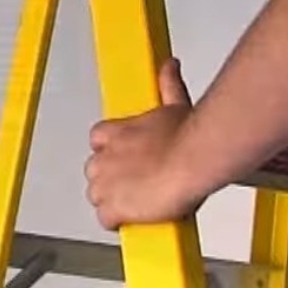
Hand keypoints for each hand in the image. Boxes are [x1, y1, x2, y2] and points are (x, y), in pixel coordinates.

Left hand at [84, 59, 205, 229]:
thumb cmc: (187, 137)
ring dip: (113, 200)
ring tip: (137, 204)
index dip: (112, 152)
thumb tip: (170, 66)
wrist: (192, 160)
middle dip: (111, 178)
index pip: (98, 140)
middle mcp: (105, 156)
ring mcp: (106, 183)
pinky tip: (133, 220)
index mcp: (116, 132)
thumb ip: (168, 84)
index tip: (127, 158)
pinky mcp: (113, 207)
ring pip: (97, 196)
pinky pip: (105, 219)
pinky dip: (117, 222)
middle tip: (137, 184)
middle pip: (95, 171)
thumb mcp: (175, 105)